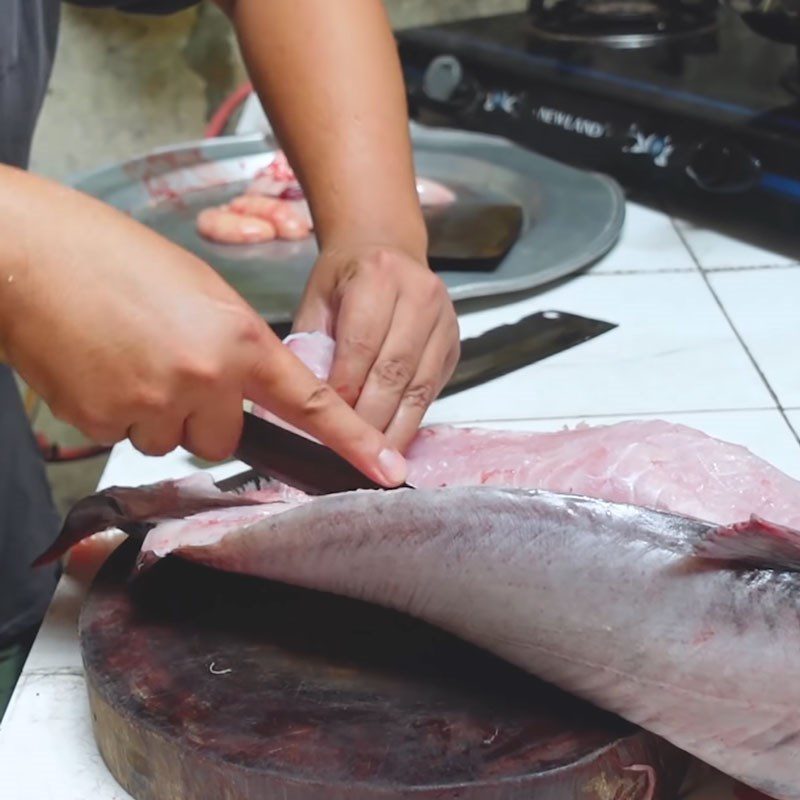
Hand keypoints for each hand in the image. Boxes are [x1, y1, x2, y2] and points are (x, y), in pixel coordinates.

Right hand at [0, 168, 406, 486]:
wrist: (28, 254)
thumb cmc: (114, 257)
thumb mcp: (200, 290)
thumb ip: (234, 345)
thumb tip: (239, 392)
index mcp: (237, 338)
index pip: (309, 402)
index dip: (351, 439)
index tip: (385, 468)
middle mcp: (203, 377)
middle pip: (225, 437)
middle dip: (205, 414)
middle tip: (171, 366)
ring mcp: (151, 404)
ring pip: (173, 440)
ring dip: (159, 413)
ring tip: (127, 357)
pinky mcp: (102, 422)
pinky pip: (127, 436)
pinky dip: (117, 411)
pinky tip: (98, 368)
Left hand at [293, 244, 459, 450]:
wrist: (385, 248)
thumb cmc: (343, 279)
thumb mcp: (316, 302)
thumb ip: (310, 348)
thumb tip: (300, 405)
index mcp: (377, 276)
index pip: (361, 344)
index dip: (345, 389)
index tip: (328, 423)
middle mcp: (419, 295)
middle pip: (394, 370)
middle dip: (370, 417)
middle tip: (349, 452)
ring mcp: (444, 319)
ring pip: (419, 386)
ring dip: (394, 428)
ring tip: (373, 457)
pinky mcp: (454, 343)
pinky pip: (433, 390)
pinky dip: (411, 419)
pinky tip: (393, 441)